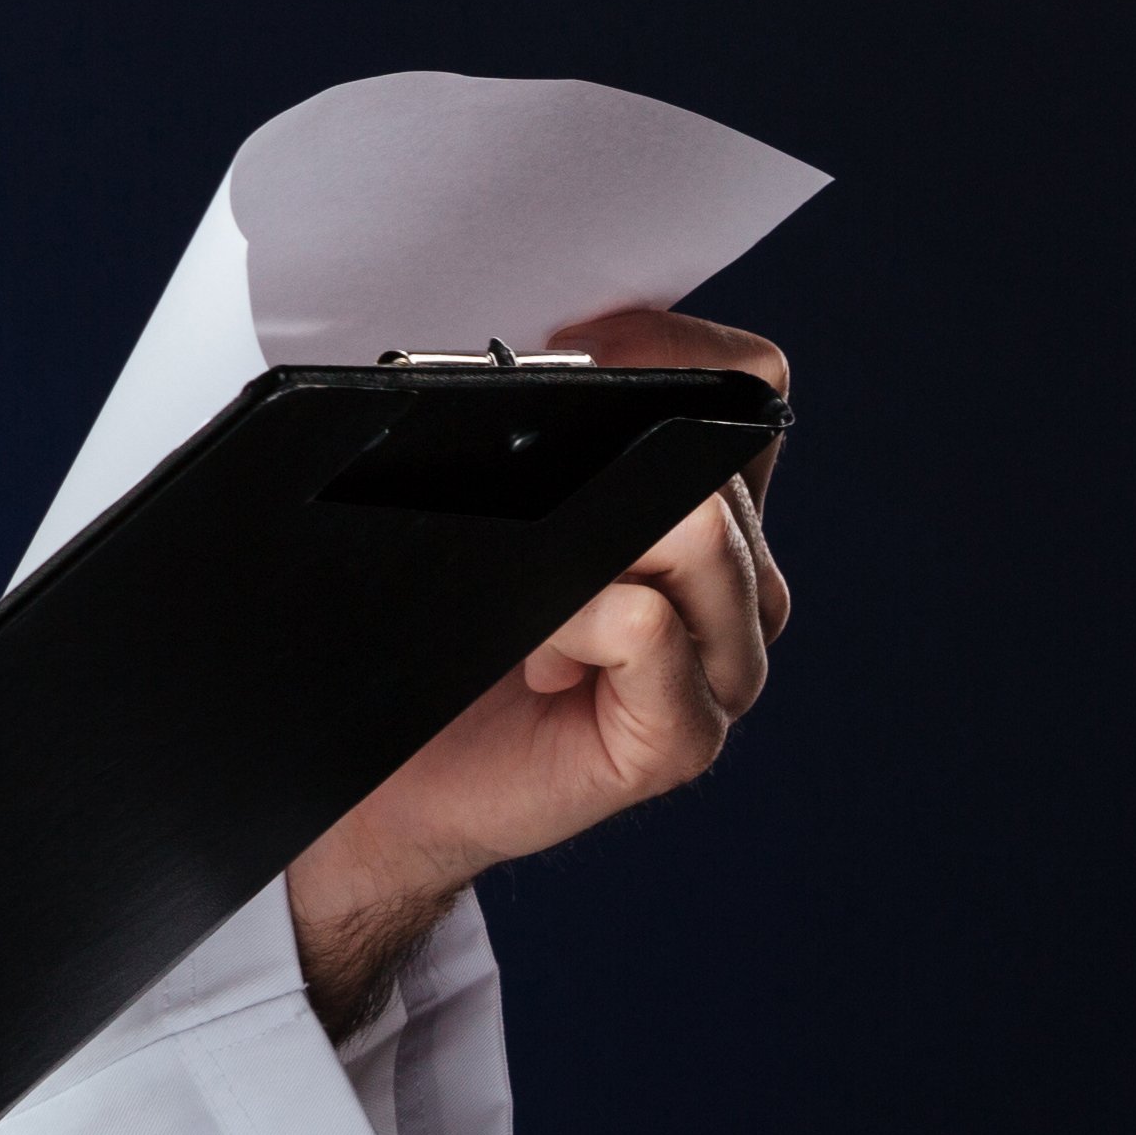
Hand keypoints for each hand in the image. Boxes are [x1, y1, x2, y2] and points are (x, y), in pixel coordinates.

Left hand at [283, 308, 794, 1030]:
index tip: (570, 351)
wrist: (388, 786)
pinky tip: (535, 656)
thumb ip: (543, 441)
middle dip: (613, 459)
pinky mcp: (683, 737)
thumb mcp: (487, 510)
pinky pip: (652, 629)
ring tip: (523, 598)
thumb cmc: (435, 642)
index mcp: (704, 509)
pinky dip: (583, 621)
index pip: (747, 383)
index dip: (672, 348)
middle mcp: (734, 586)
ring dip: (594, 546)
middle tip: (518, 499)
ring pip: (703, 542)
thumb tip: (554, 370)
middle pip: (722, 466)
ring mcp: (721, 667)